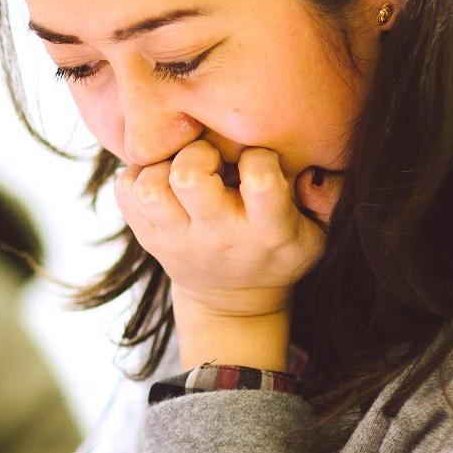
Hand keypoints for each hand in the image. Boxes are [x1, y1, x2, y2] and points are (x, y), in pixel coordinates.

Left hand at [115, 141, 326, 362]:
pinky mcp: (147, 236)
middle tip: (212, 157)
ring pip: (150, 185)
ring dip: (163, 164)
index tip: (258, 160)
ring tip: (183, 166)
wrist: (232, 301)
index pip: (260, 180)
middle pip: (190, 176)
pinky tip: (163, 176)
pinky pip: (125, 192)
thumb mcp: (320, 234)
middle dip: (200, 152)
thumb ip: (327, 197)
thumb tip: (308, 171)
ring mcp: (175, 239)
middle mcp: (217, 236)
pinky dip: (137, 174)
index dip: (258, 156)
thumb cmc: (279, 251)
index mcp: (266, 233)